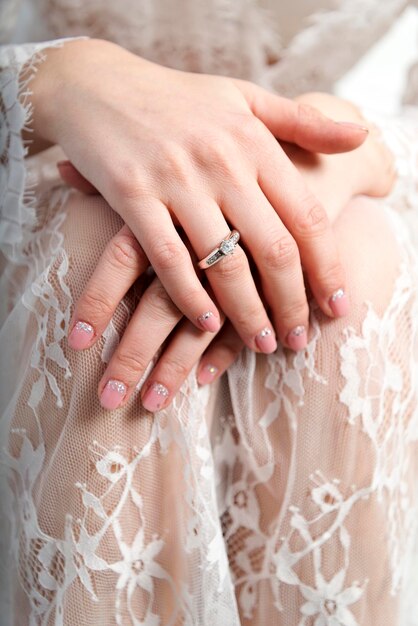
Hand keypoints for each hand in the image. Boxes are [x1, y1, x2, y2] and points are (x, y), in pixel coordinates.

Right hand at [60, 89, 391, 409]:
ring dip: (247, 314)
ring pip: (224, 264)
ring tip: (261, 344)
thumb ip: (303, 121)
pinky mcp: (132, 195)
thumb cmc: (178, 98)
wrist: (97, 85)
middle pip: (273, 249)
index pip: (307, 216)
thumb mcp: (244, 99)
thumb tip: (361, 136)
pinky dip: (190, 299)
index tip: (337, 306)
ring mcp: (176, 179)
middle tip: (297, 341)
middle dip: (292, 304)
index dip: (328, 268)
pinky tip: (208, 326)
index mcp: (255, 140)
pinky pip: (168, 260)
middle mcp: (221, 161)